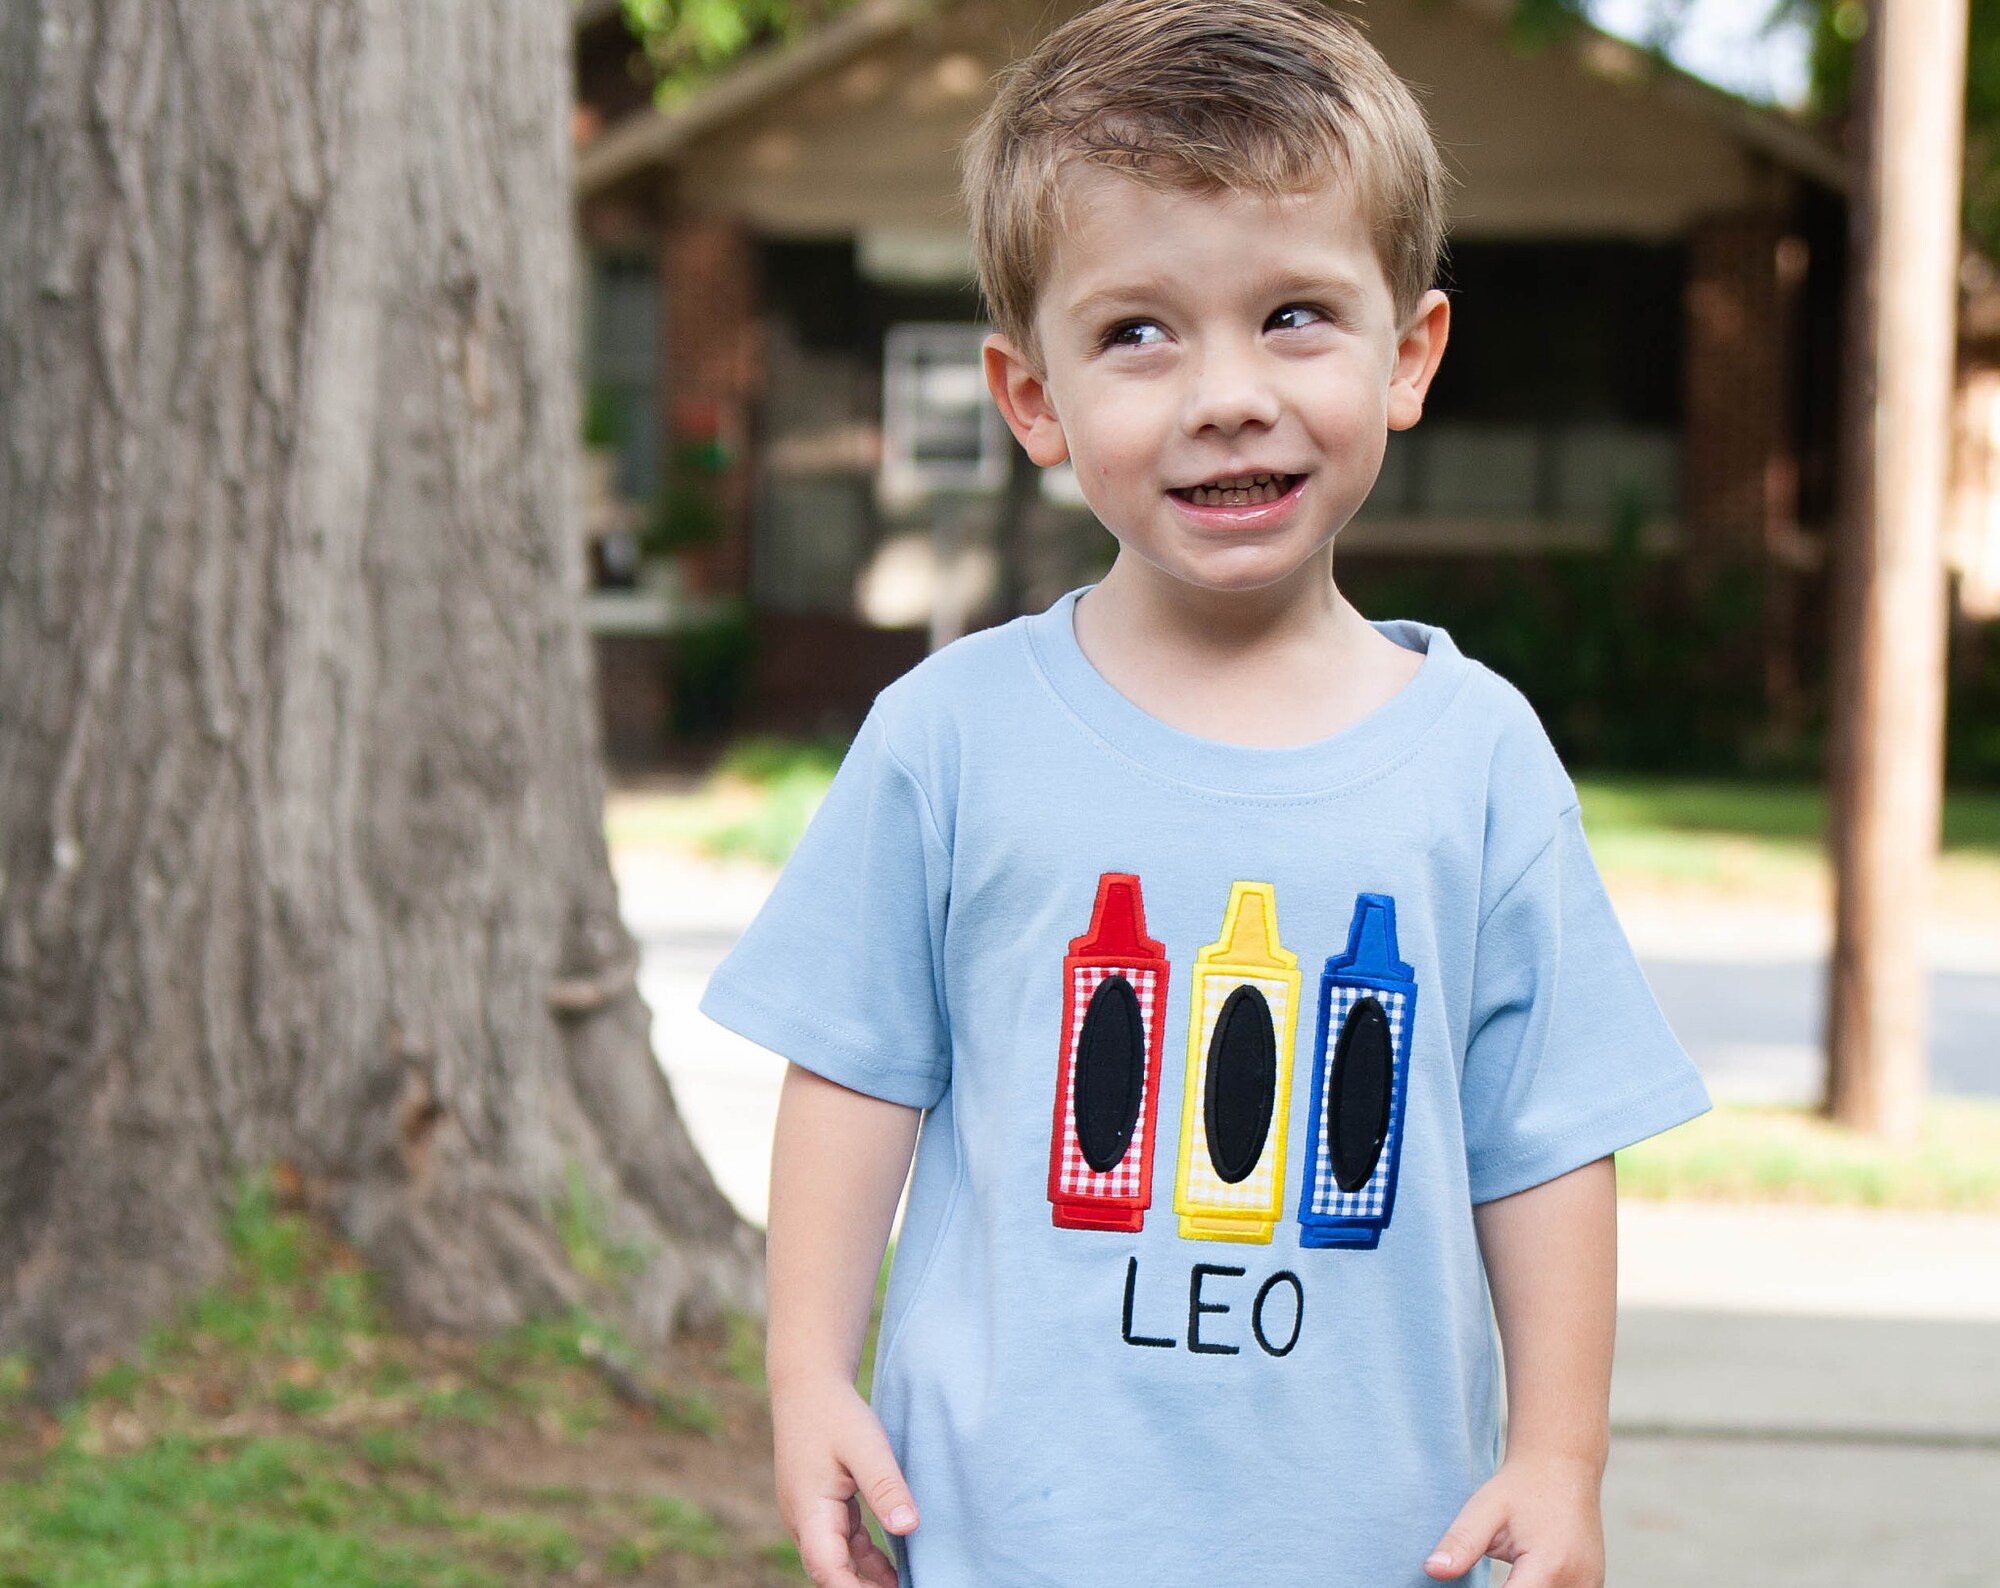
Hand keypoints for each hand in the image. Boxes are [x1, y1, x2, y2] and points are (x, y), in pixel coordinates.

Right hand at [771, 1372, 919, 1587]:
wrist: (807, 1386)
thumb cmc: (835, 1412)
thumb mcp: (865, 1445)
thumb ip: (885, 1487)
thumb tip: (908, 1528)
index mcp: (809, 1510)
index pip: (828, 1568)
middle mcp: (804, 1521)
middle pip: (832, 1573)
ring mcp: (810, 1517)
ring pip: (838, 1562)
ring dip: (866, 1580)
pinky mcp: (821, 1509)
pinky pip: (842, 1546)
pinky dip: (864, 1562)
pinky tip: (890, 1573)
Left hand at [1423, 1453, 1605, 1586]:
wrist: (1563, 1465)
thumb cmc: (1522, 1486)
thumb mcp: (1485, 1508)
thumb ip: (1461, 1542)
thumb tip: (1432, 1570)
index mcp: (1548, 1566)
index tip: (1465, 1585)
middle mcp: (1576, 1583)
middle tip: (1487, 1570)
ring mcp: (1589, 1586)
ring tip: (1506, 1570)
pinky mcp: (1591, 1585)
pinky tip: (1521, 1578)